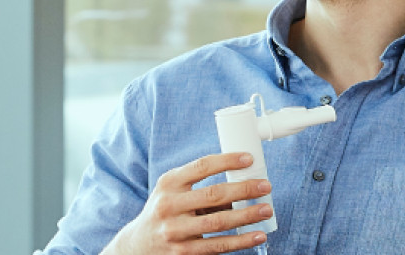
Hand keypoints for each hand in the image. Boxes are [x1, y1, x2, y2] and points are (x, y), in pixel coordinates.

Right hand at [103, 152, 273, 254]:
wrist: (138, 245)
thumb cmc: (164, 212)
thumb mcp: (173, 193)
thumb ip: (201, 187)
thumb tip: (242, 183)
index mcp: (169, 184)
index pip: (201, 167)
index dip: (227, 161)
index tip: (249, 159)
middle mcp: (169, 206)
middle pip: (213, 194)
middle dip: (244, 189)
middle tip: (265, 186)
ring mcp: (175, 231)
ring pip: (218, 222)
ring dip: (247, 215)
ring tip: (266, 209)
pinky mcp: (184, 253)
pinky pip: (218, 245)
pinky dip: (241, 241)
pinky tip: (257, 235)